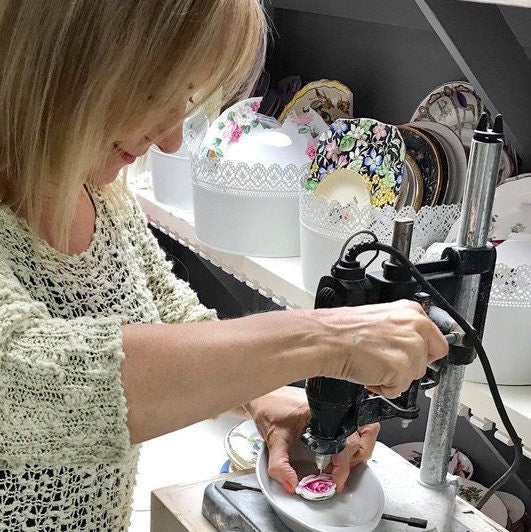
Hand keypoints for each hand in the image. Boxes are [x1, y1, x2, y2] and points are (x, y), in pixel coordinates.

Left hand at [246, 387, 378, 492]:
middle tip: (339, 473)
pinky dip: (353, 441)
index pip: (345, 441)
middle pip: (362, 435)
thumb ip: (280, 465)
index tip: (335, 481)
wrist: (263, 393)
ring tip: (341, 463)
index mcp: (321, 413)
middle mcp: (332, 408)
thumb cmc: (269, 408)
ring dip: (359, 450)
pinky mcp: (334, 410)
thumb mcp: (273, 440)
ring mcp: (336, 407)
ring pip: (365, 429)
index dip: (343, 465)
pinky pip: (355, 425)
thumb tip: (291, 483)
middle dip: (354, 459)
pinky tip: (337, 452)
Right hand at [302, 300, 447, 397]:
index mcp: (412, 311)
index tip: (409, 357)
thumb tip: (412, 346)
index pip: (437, 340)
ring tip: (372, 365)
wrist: (326, 339)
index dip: (421, 353)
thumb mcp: (380, 318)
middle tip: (385, 362)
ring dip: (393, 378)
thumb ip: (402, 329)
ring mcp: (410, 346)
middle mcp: (416, 326)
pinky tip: (369, 373)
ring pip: (413, 376)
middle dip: (407, 367)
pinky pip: (398, 389)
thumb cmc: (343, 330)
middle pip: (428, 361)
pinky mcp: (400, 367)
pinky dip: (383, 388)